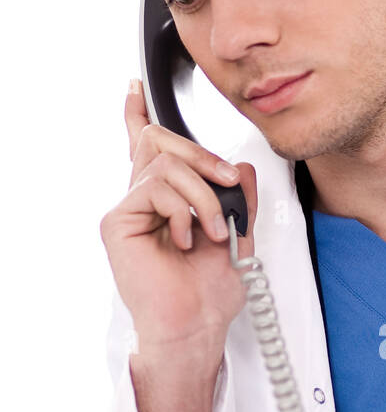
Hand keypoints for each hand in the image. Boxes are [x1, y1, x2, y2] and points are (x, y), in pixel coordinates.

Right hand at [100, 80, 257, 362]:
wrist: (197, 325)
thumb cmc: (211, 293)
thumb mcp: (240, 234)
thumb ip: (241, 196)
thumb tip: (241, 166)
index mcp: (168, 199)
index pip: (147, 148)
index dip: (137, 113)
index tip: (134, 87)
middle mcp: (144, 199)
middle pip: (161, 140)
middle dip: (204, 156)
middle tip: (230, 185)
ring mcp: (129, 209)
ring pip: (167, 162)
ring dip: (204, 194)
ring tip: (215, 229)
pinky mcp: (117, 221)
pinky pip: (156, 187)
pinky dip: (185, 210)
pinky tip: (188, 239)